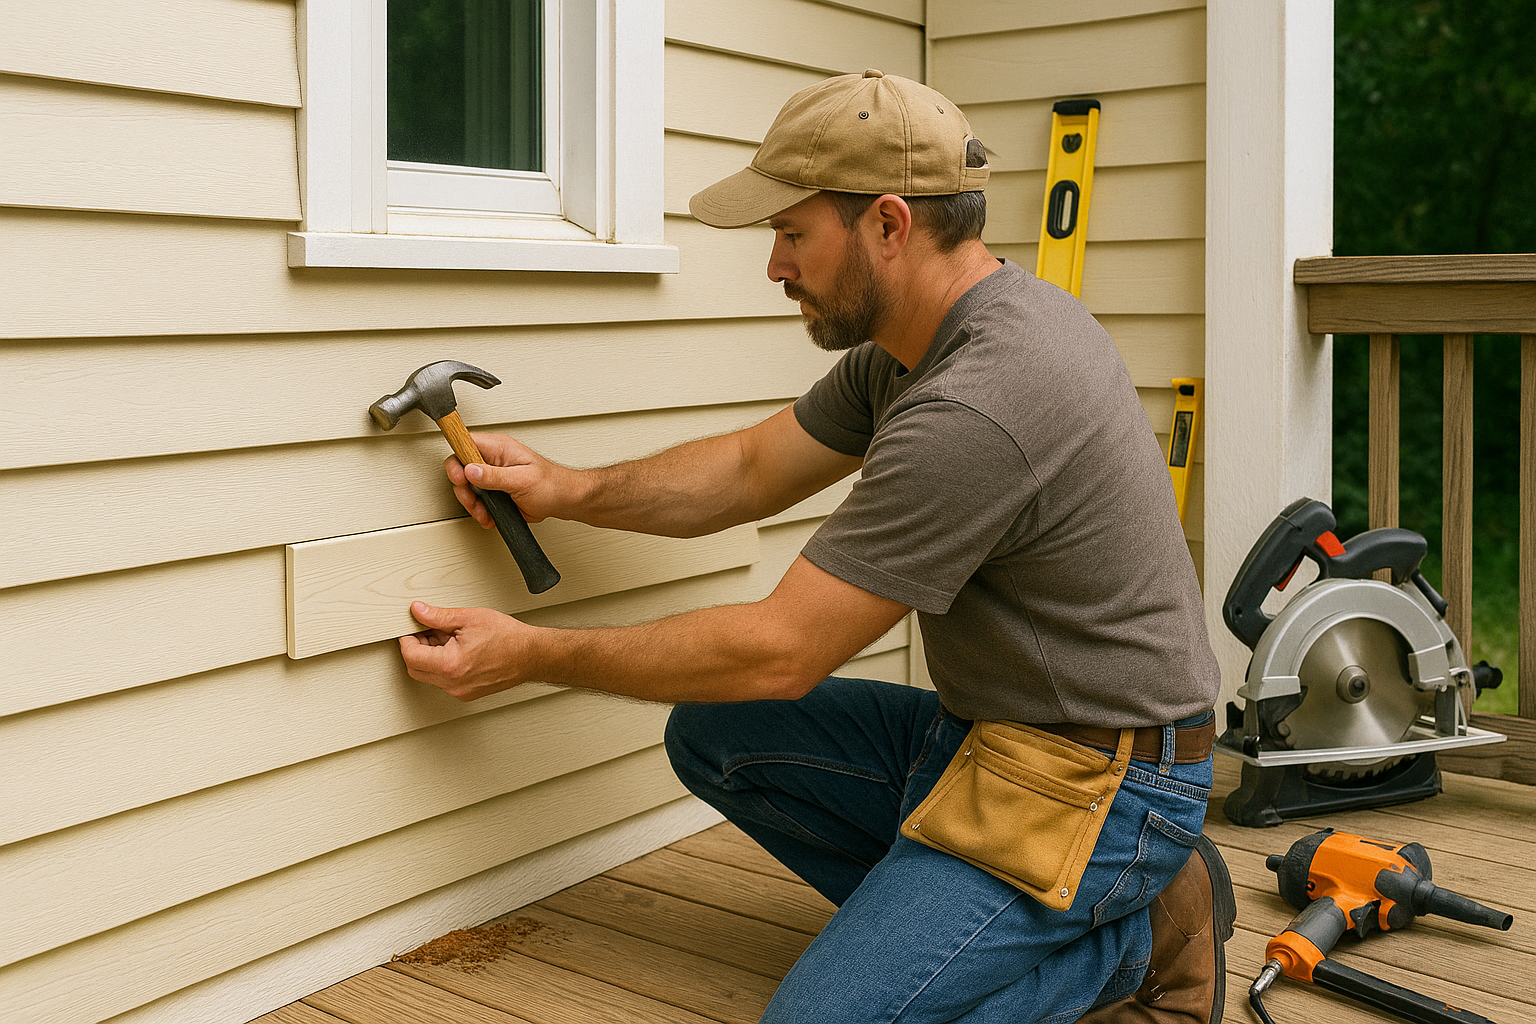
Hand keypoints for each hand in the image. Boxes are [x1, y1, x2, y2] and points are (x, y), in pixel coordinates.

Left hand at [399, 601, 535, 700]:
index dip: (406, 639)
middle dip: (416, 649)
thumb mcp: (470, 618)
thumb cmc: (508, 638)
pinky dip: (443, 666)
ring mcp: (460, 691)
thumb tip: (418, 611)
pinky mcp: (467, 693)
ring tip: (449, 640)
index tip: (410, 629)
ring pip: (429, 676)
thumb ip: (439, 616)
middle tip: (427, 632)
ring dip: (430, 658)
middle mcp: (453, 683)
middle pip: (415, 669)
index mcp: (450, 664)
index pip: (411, 655)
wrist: (531, 655)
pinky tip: (458, 651)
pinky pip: (443, 681)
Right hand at [445, 432, 573, 528]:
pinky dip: (480, 511)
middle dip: (463, 489)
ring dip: (472, 503)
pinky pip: (477, 499)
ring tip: (484, 512)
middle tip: (473, 500)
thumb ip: (494, 476)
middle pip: (460, 468)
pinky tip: (489, 516)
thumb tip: (470, 470)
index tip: (460, 477)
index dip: (457, 460)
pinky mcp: (494, 491)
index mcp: (498, 447)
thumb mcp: (521, 479)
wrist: (563, 500)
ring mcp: (492, 476)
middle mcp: (492, 459)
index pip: (465, 443)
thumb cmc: (551, 484)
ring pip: (466, 487)